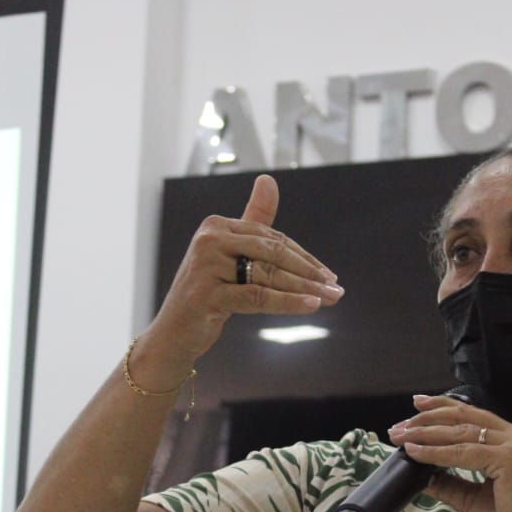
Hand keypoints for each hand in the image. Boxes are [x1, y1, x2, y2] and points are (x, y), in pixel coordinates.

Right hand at [136, 175, 342, 385]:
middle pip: (273, 253)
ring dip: (305, 289)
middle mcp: (209, 240)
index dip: (304, 258)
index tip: (328, 275)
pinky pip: (258, 297)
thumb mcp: (230, 254)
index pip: (272, 238)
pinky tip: (311, 306)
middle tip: (336, 288)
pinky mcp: (207, 295)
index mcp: (216, 225)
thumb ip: (253, 219)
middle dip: (309, 273)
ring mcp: (206, 266)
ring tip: (331, 299)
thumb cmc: (207, 292)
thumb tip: (269, 179)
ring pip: (268, 276)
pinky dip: (288, 302)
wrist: (174, 332)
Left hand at [387, 394, 511, 511]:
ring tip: (400, 436)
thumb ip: (453, 485)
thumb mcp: (477, 500)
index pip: (475, 416)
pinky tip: (415, 452)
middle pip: (465, 416)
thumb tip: (423, 478)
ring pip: (461, 432)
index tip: (417, 407)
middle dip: (428, 418)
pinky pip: (464, 453)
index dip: (444, 408)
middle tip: (399, 425)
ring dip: (426, 433)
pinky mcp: (511, 459)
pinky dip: (436, 452)